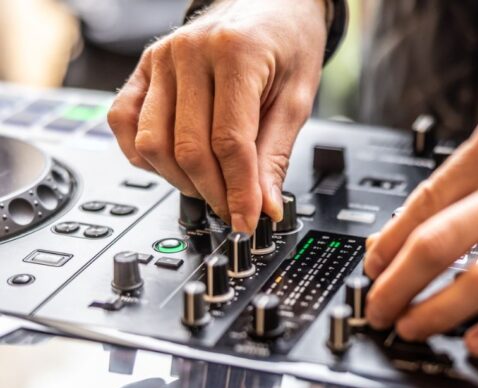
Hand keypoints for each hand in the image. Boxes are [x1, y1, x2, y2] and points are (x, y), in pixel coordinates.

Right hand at [107, 0, 326, 231]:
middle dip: (213, 192)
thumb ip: (275, 155)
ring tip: (210, 186)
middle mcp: (190, 52)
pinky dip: (143, 154)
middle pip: (188, 147)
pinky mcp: (143, 67)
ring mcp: (160, 58)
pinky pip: (123, 121)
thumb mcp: (297, 98)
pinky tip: (173, 164)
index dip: (239, 191)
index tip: (248, 220)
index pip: (230, 142)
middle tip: (234, 209)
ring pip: (152, 142)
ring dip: (180, 179)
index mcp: (236, 53)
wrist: (271, 4)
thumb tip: (264, 207)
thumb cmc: (288, 44)